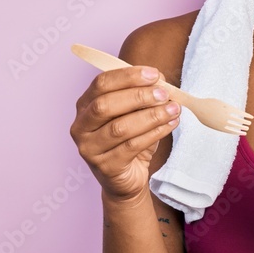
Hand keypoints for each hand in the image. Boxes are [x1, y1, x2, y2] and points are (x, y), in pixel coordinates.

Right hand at [69, 65, 180, 201]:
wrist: (126, 178)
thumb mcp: (136, 113)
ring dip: (151, 116)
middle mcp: (81, 126)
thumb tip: (160, 78)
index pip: (101, 84)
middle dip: (138, 96)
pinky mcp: (105, 167)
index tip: (154, 74)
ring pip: (120, 128)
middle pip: (105, 105)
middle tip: (164, 94)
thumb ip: (144, 93)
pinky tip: (169, 125)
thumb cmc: (129, 140)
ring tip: (173, 110)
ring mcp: (89, 148)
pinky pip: (131, 147)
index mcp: (85, 105)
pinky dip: (154, 133)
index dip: (128, 76)